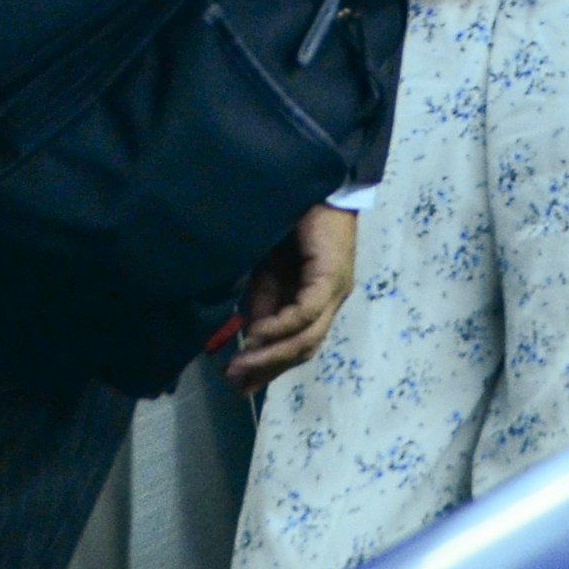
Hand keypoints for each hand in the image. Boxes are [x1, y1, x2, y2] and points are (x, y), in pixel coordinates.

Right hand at [227, 203, 357, 390]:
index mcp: (316, 301)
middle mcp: (330, 301)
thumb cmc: (291, 223)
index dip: (269, 367)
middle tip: (234, 383)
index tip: (238, 384)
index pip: (297, 345)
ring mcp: (335, 291)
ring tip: (240, 366)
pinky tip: (257, 335)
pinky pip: (305, 313)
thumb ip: (263, 304)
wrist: (312, 184)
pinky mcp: (332, 278)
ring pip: (307, 338)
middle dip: (267, 369)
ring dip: (271, 356)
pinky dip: (280, 327)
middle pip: (303, 349)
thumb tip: (250, 340)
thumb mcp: (268, 273)